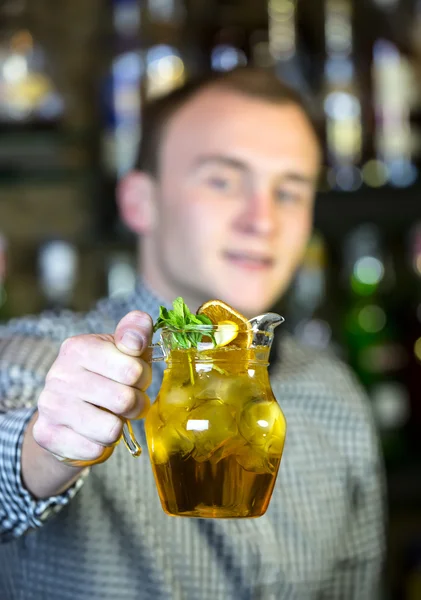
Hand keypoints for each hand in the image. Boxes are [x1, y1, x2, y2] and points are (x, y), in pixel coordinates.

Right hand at [32, 311, 152, 465]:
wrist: (68, 412)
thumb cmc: (106, 376)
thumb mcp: (123, 349)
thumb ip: (136, 331)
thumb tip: (136, 339)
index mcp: (79, 347)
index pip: (133, 370)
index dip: (142, 379)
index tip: (134, 377)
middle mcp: (59, 374)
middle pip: (125, 401)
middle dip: (135, 405)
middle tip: (126, 402)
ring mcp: (50, 405)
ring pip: (111, 430)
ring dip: (118, 428)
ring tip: (109, 417)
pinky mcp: (46, 435)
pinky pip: (94, 450)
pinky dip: (101, 446)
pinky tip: (92, 433)